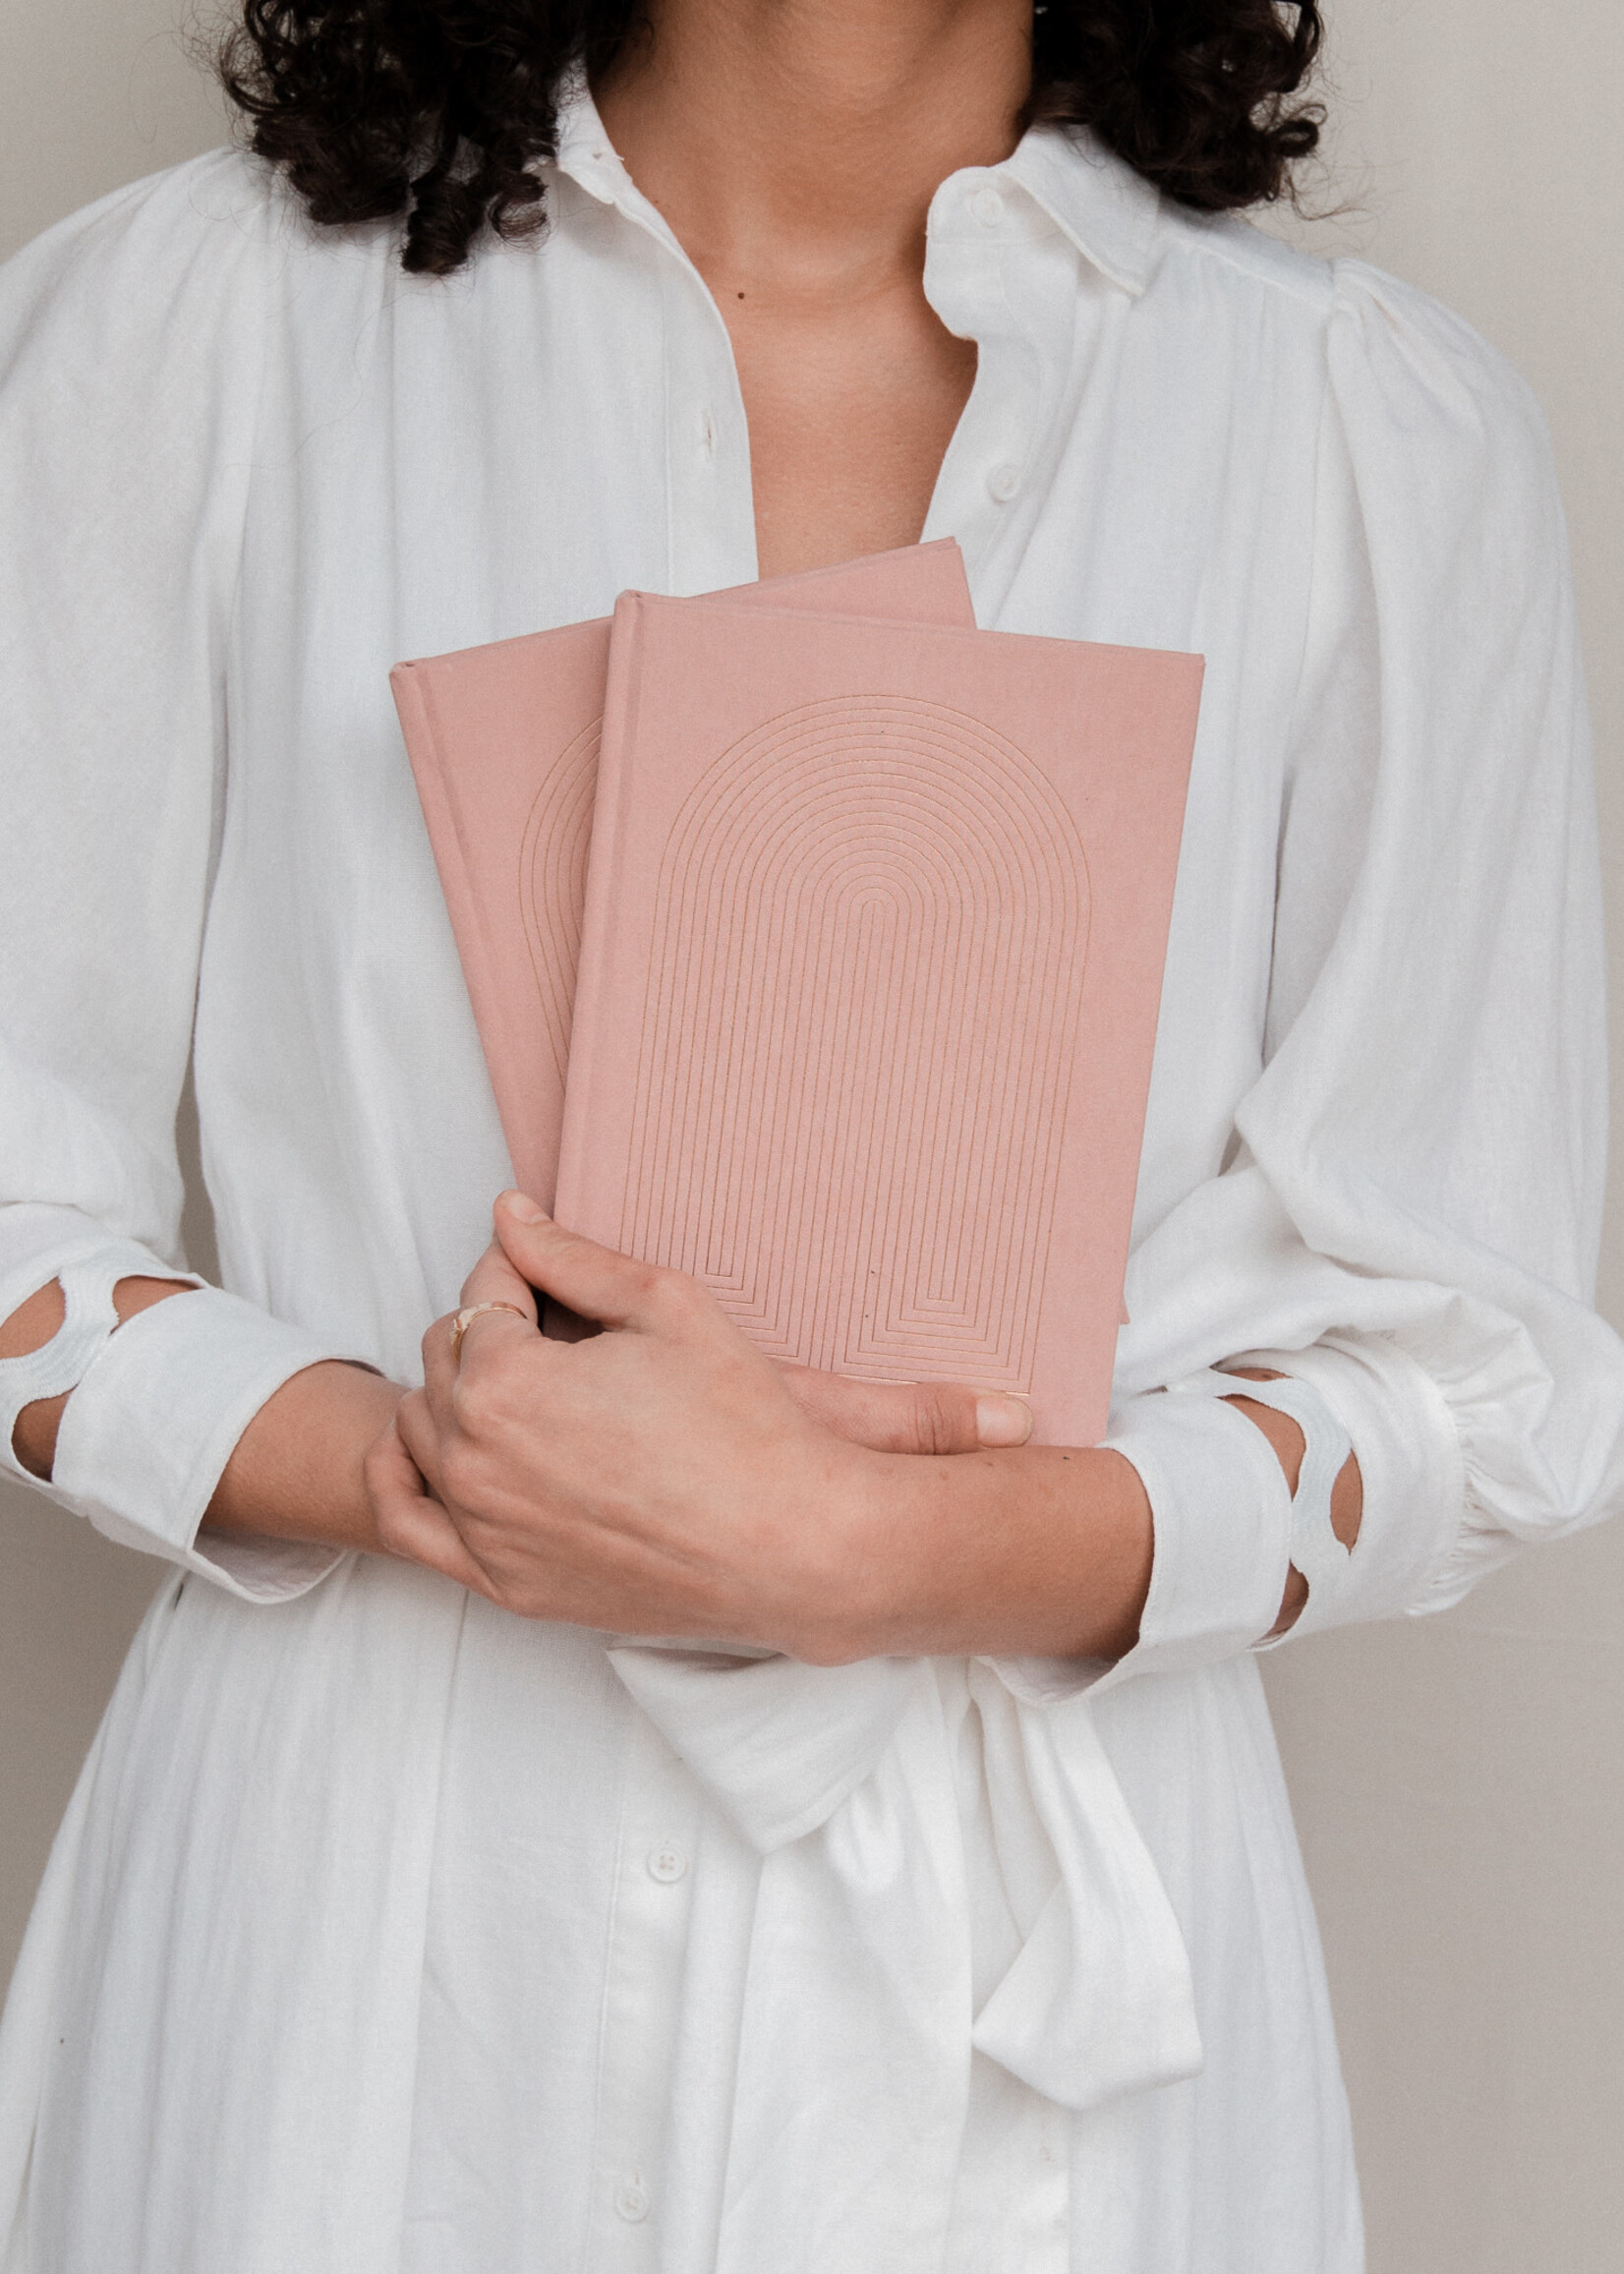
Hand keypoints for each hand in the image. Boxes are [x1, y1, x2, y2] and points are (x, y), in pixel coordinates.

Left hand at [369, 1193, 915, 1660]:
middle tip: (556, 1332)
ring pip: (419, 1430)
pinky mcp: (500, 1581)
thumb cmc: (741, 1419)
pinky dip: (402, 1477)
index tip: (558, 1276)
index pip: (482, 1293)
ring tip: (525, 1389)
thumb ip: (570, 1255)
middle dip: (491, 1331)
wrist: (788, 1541)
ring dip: (456, 1397)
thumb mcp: (665, 1305)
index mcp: (504, 1379)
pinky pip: (405, 1522)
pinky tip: (435, 1450)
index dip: (523, 1272)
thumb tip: (507, 1212)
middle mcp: (473, 1456)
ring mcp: (481, 1527)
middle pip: (443, 1357)